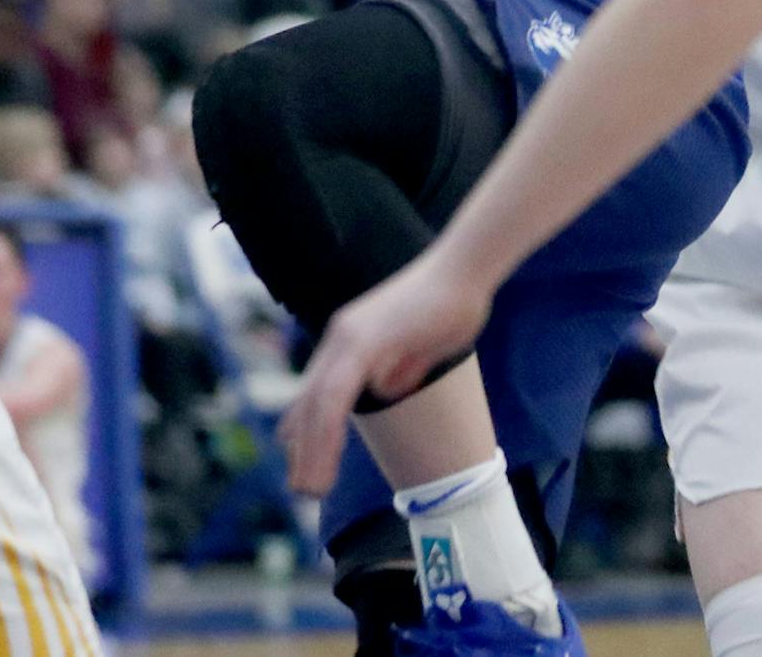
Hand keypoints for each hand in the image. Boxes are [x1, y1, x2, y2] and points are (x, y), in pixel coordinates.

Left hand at [278, 249, 490, 494]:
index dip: (304, 423)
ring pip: (317, 403)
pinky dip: (325, 431)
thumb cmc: (451, 304)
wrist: (466, 271)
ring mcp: (349, 337)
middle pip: (310, 399)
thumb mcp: (420, 346)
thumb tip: (387, 388)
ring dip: (311, 450)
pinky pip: (335, 395)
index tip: (295, 455)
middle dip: (303, 447)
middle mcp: (341, 335)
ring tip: (310, 489)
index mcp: (351, 336)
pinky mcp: (364, 343)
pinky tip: (323, 460)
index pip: (318, 386)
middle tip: (301, 488)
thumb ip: (401, 366)